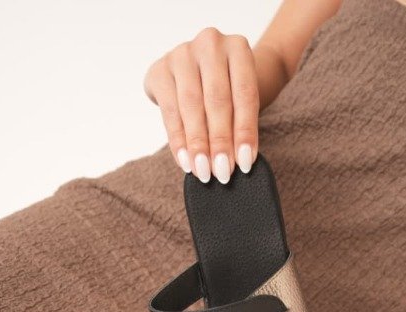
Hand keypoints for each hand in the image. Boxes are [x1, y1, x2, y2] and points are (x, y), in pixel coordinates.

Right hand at [144, 27, 259, 183]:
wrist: (202, 71)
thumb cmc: (228, 89)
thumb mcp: (240, 99)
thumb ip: (239, 123)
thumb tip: (235, 163)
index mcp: (238, 47)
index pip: (244, 95)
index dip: (245, 132)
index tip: (244, 163)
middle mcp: (210, 44)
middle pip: (217, 101)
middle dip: (220, 142)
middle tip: (222, 173)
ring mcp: (182, 54)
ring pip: (192, 106)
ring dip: (198, 144)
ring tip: (203, 172)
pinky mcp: (160, 69)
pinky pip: (170, 111)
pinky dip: (178, 140)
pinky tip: (185, 161)